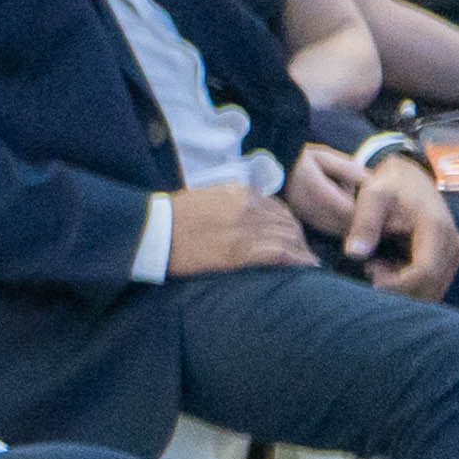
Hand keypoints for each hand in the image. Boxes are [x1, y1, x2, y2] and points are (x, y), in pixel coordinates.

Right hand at [170, 178, 320, 276]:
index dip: (288, 223)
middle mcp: (249, 207)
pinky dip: (297, 260)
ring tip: (307, 261)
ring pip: (288, 238)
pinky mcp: (240, 251)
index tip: (292, 236)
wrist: (151, 231)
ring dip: (301, 251)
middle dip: (298, 238)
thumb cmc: (172, 216)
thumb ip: (234, 202)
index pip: (278, 207)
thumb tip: (254, 216)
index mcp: (240, 192)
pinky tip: (306, 266)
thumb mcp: (208, 197)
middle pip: (287, 223)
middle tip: (304, 252)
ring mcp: (246, 229)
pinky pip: (280, 253)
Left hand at [341, 154, 458, 300]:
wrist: (409, 179)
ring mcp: (452, 255)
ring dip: (400, 289)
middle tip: (369, 268)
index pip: (425, 272)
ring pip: (430, 291)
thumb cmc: (389, 186)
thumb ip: (364, 223)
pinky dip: (405, 285)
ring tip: (374, 265)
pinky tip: (384, 266)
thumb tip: (354, 253)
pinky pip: (429, 286)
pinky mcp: (446, 260)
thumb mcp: (373, 196)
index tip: (369, 273)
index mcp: (437, 229)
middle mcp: (451, 245)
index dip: (396, 283)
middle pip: (430, 288)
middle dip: (397, 289)